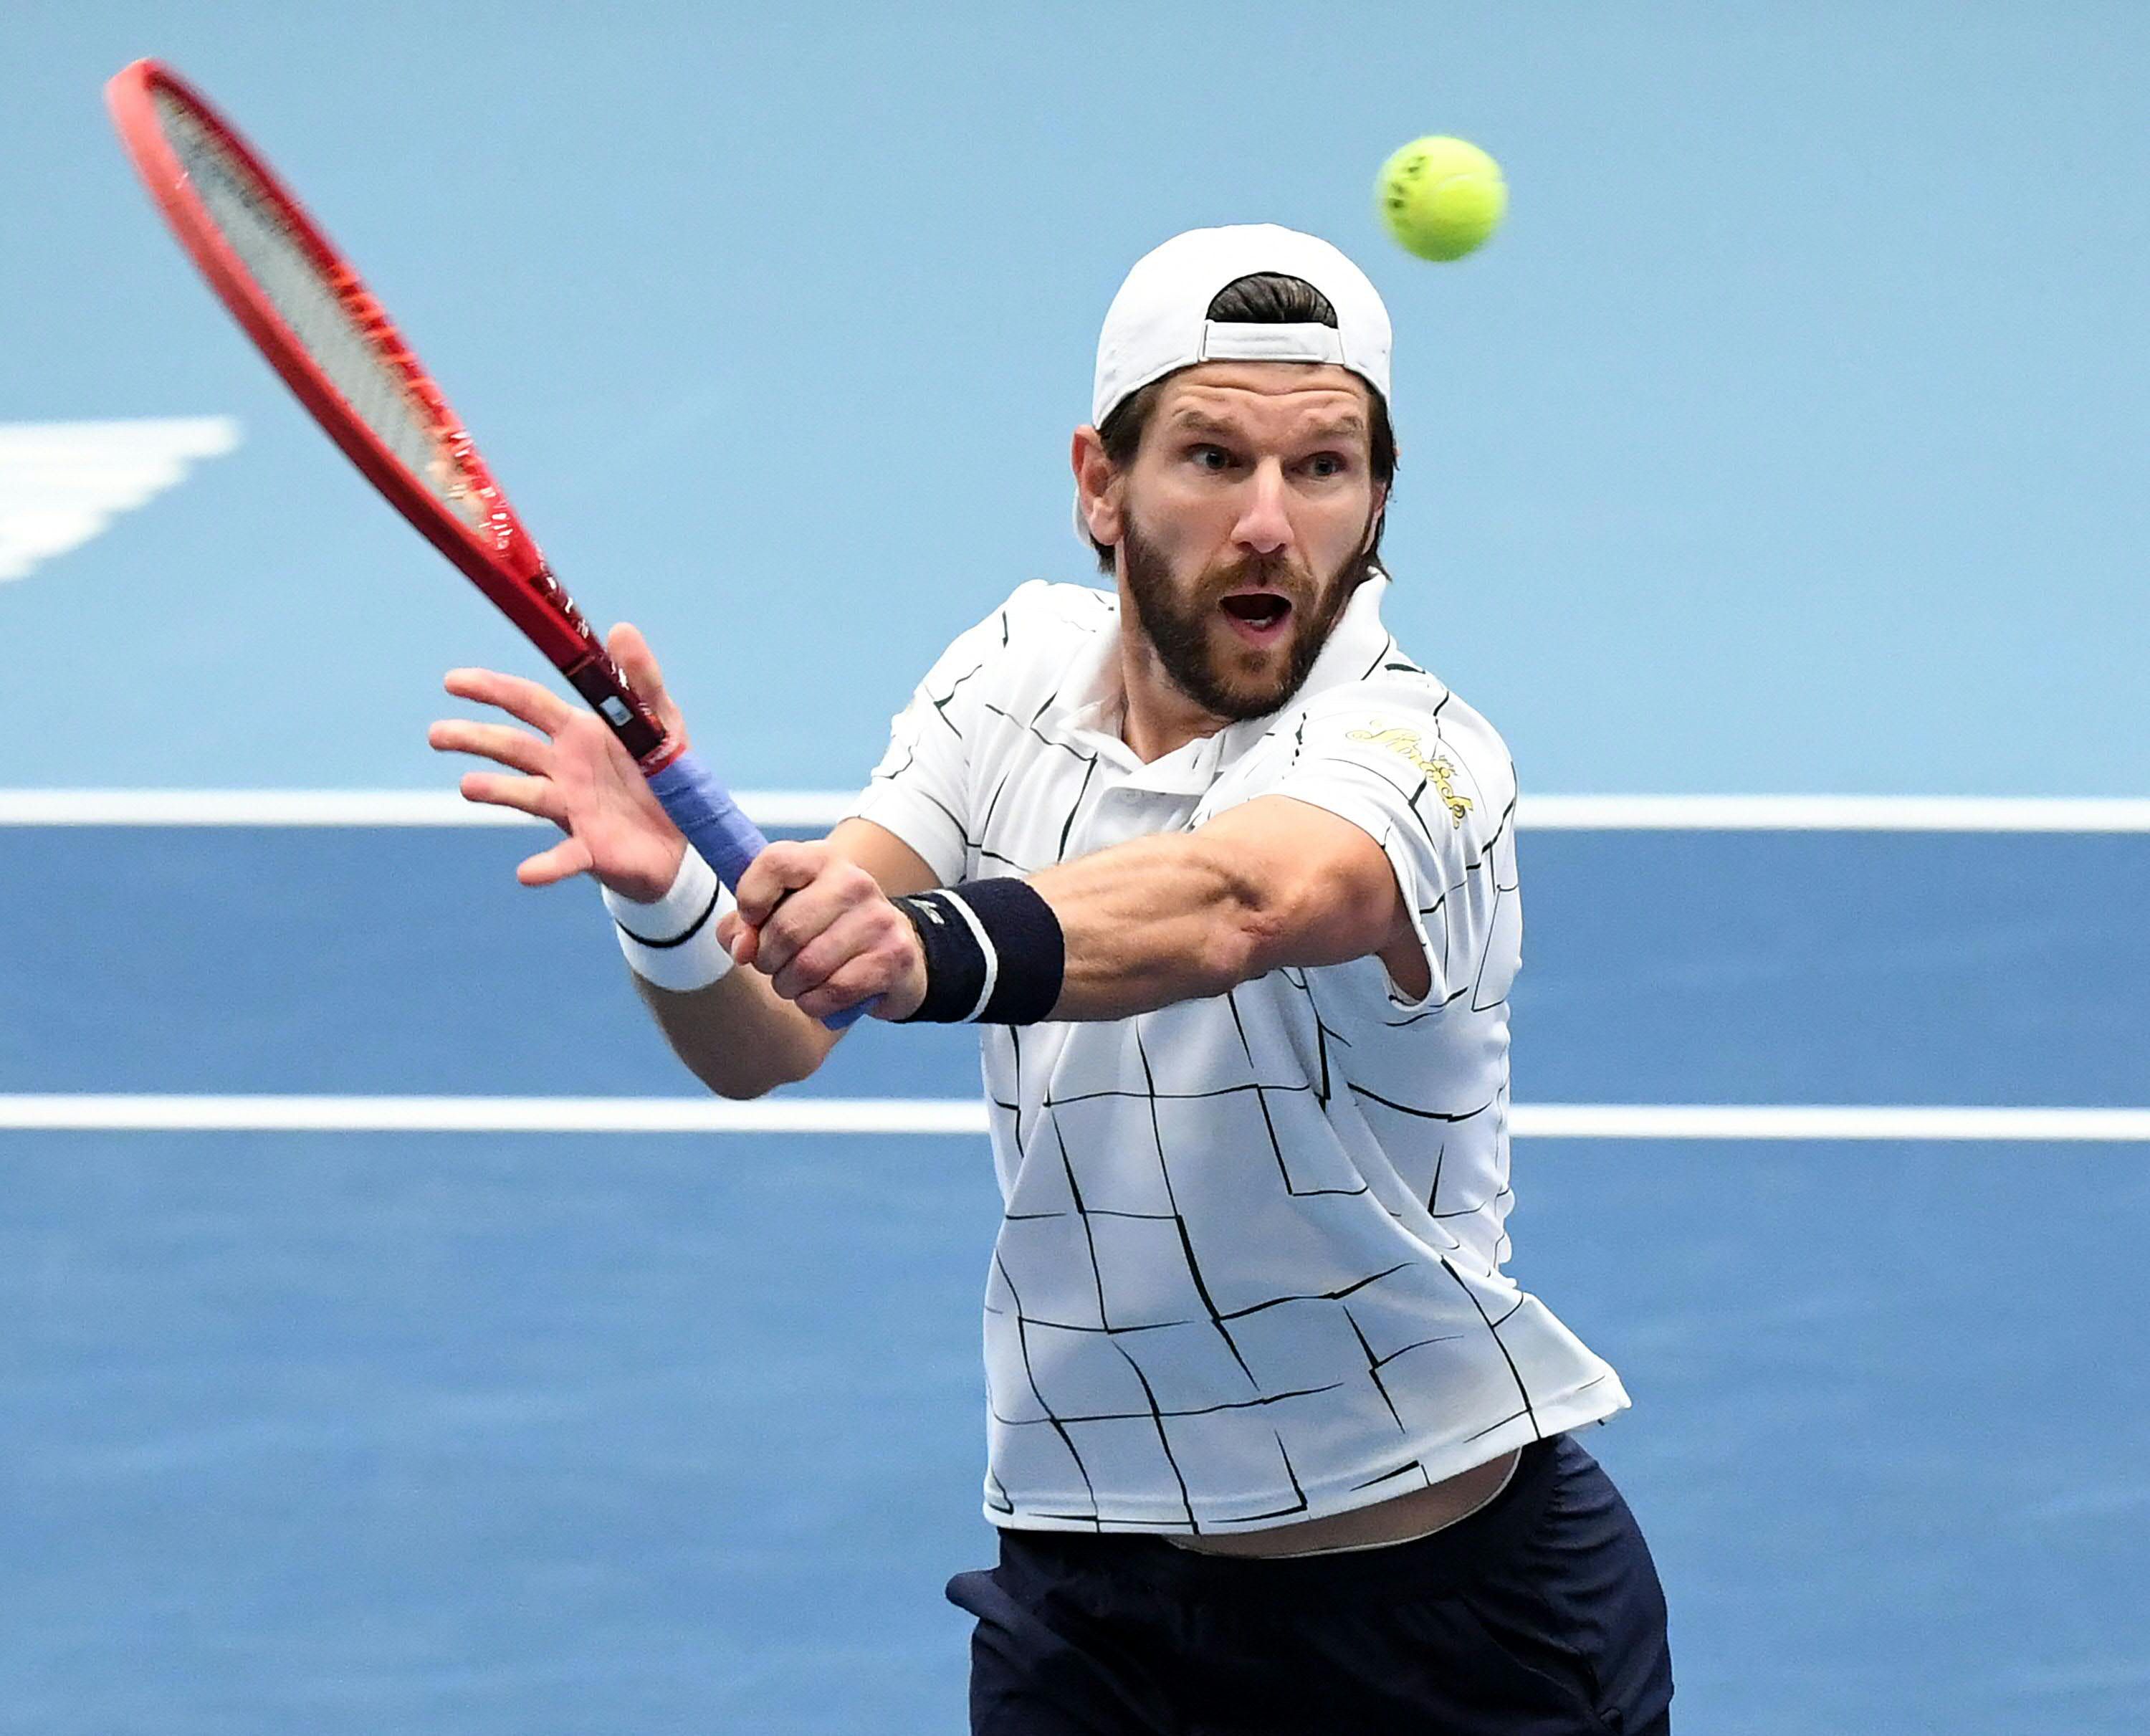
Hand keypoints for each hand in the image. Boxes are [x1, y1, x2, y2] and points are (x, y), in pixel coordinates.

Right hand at [428, 624, 686, 899]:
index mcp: (578, 733)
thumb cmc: (666, 771)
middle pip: (512, 749)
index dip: (492, 689)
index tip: (453, 681)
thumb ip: (642, 679)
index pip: (527, 704)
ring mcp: (572, 809)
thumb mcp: (662, 720)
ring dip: (497, 792)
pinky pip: (565, 858)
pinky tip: (526, 873)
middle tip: (435, 734)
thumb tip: (620, 629)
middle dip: (474, 738)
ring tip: (467, 787)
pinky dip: (545, 866)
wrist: (686, 836)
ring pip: (528, 797)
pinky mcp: (591, 849)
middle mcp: (565, 769)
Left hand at [722, 840, 928, 1020]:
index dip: (751, 899)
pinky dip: (814, 1003)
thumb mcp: (778, 914)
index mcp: (821, 859)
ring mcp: (878, 918)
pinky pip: (834, 991)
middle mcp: (854, 881)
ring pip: (808, 966)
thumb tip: (742, 949)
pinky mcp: (894, 955)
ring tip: (794, 983)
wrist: (890, 950)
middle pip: (786, 929)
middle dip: (767, 960)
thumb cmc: (820, 930)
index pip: (775, 864)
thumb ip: (742, 926)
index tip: (752, 922)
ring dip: (789, 986)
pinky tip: (818, 996)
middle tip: (773, 966)